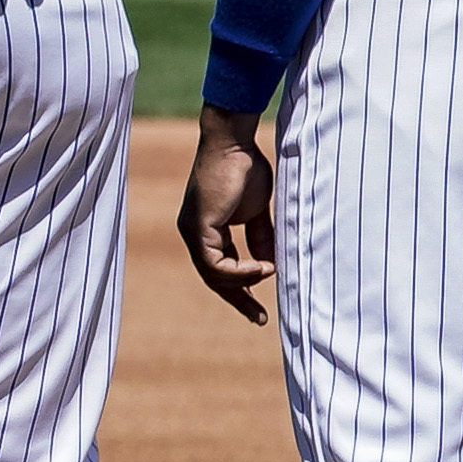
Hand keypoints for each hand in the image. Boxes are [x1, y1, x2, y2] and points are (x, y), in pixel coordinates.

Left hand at [180, 104, 279, 323]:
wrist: (234, 142)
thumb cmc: (246, 169)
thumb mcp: (257, 212)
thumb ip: (260, 238)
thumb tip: (269, 264)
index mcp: (207, 231)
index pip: (219, 270)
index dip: (240, 289)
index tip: (259, 308)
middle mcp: (194, 234)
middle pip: (213, 279)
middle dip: (238, 299)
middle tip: (258, 318)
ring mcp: (193, 231)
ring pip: (213, 275)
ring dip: (243, 282)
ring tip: (269, 275)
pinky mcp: (198, 226)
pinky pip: (214, 263)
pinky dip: (239, 270)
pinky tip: (261, 268)